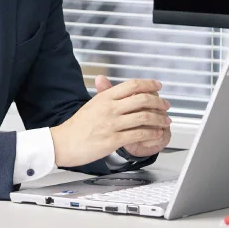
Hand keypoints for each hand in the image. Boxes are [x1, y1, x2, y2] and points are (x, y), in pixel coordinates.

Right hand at [50, 75, 170, 167]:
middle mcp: (109, 108)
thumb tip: (116, 86)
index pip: (132, 85)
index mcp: (104, 97)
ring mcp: (112, 124)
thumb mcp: (92, 104)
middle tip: (166, 105)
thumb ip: (107, 95)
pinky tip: (157, 134)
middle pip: (142, 99)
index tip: (158, 86)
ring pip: (144, 117)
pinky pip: (139, 135)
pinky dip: (152, 134)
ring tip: (165, 121)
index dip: (149, 84)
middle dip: (159, 102)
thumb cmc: (76, 126)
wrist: (62, 143)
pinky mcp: (113, 140)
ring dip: (159, 119)